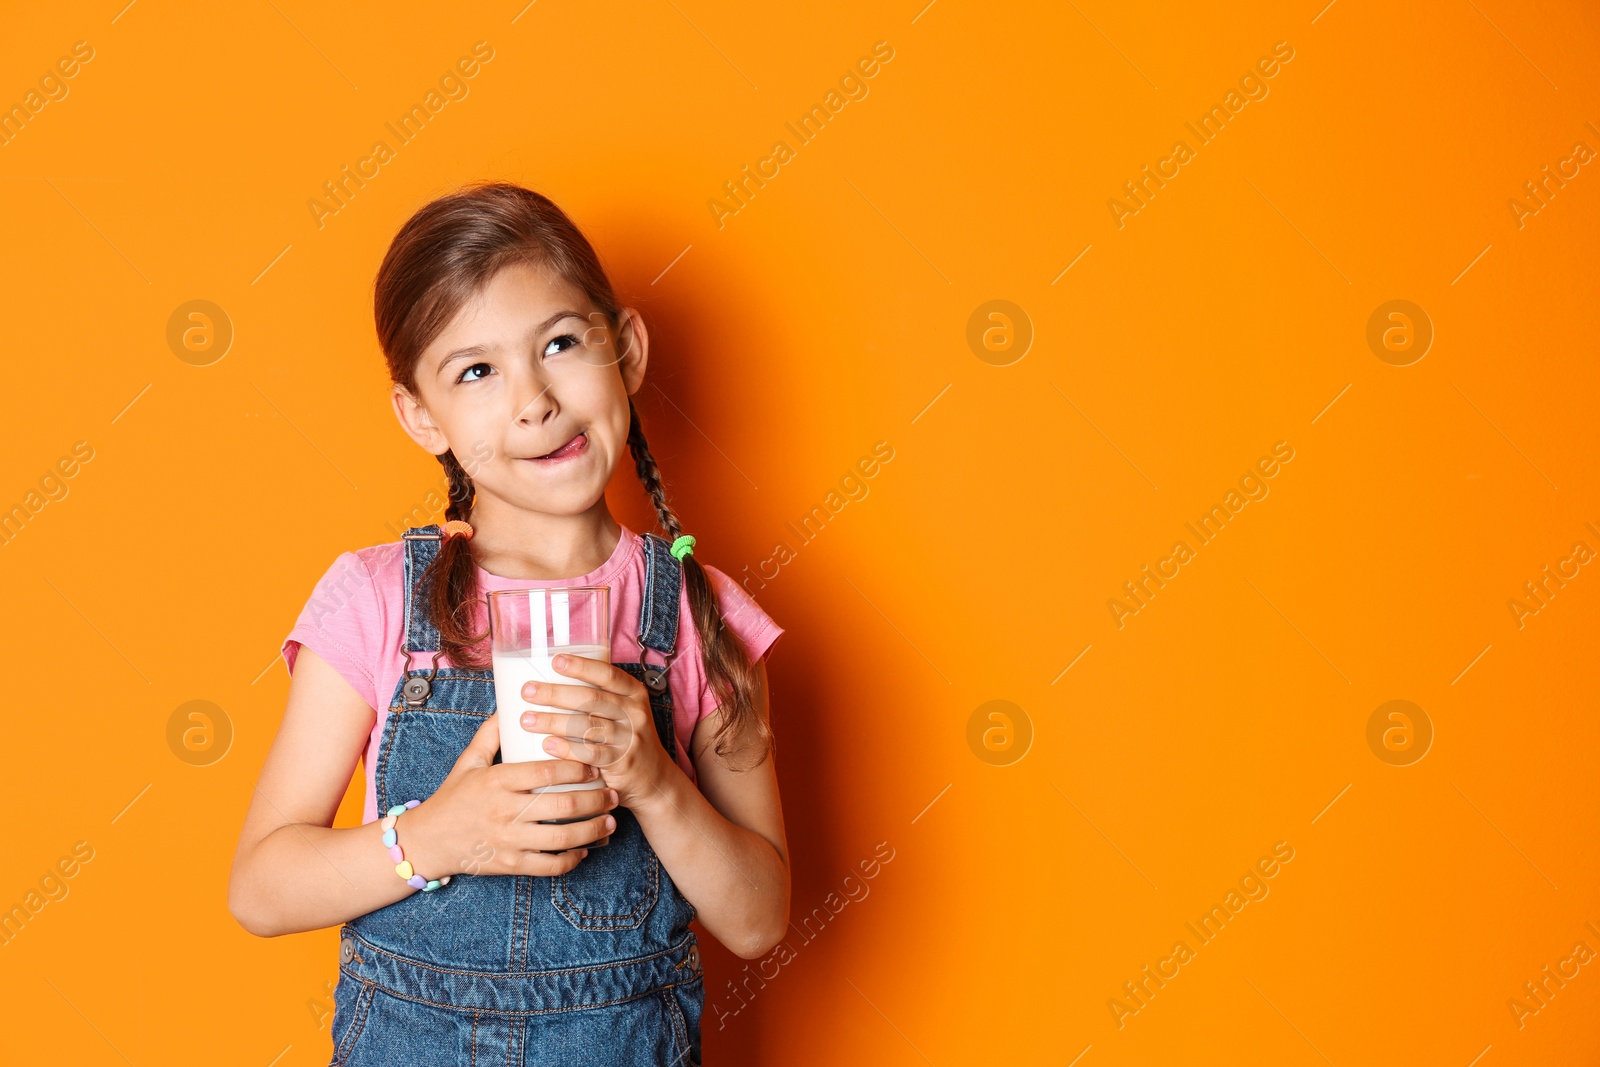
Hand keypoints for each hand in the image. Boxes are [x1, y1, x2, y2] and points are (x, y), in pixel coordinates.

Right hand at [404, 717, 619, 878]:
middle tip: (613, 793)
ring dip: (593, 830)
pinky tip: (586, 849)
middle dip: (596, 800)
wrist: (428, 841)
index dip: (577, 769)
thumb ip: (491, 733)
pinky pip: (549, 866)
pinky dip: (572, 859)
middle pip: (562, 806)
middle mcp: (504, 811)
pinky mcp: (510, 865)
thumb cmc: (452, 797)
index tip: (596, 766)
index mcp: (497, 781)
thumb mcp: (468, 761)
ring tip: (611, 821)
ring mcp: (508, 841)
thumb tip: (512, 705)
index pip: (546, 773)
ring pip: (562, 838)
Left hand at [520, 652, 676, 808]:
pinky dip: (567, 749)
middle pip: (591, 698)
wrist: (654, 778)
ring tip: (527, 720)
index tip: (555, 660)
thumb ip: (600, 698)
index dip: (581, 666)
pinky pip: (590, 754)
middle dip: (556, 694)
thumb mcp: (625, 712)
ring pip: (586, 726)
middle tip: (527, 691)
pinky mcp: (621, 762)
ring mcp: (629, 738)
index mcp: (634, 694)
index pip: (607, 674)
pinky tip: (547, 745)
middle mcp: (634, 713)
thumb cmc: (628, 738)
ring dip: (553, 722)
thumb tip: (552, 682)